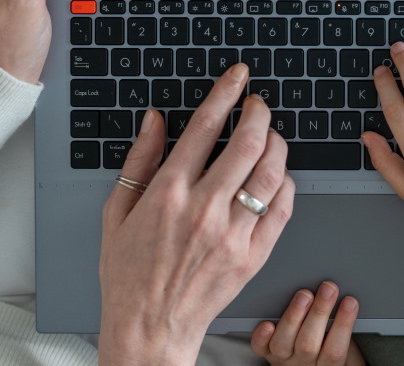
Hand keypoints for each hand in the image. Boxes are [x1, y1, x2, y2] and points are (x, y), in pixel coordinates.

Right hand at [98, 64, 294, 365]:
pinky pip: (282, 210)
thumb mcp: (117, 212)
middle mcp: (204, 209)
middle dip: (259, 113)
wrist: (151, 325)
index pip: (204, 127)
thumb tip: (154, 120)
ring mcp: (233, 234)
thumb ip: (138, 161)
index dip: (225, 94)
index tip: (238, 78)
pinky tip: (279, 176)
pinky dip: (286, 184)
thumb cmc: (130, 273)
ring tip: (272, 135)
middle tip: (259, 104)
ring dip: (277, 144)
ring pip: (270, 174)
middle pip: (246, 144)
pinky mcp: (253, 255)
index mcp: (168, 193)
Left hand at [251, 281, 365, 365]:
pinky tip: (267, 322)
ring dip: (294, 316)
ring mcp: (284, 360)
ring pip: (284, 343)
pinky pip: (261, 348)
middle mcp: (304, 364)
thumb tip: (353, 302)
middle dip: (319, 312)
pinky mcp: (267, 353)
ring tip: (304, 295)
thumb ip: (347, 333)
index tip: (350, 301)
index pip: (336, 349)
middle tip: (328, 288)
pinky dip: (262, 336)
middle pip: (309, 343)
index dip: (344, 324)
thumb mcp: (349, 350)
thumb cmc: (331, 352)